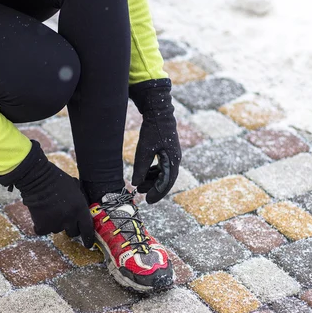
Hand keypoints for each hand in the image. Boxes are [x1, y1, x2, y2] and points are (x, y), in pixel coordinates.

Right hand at [0, 140, 94, 247]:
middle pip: (73, 233)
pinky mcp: (42, 226)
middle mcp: (70, 219)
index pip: (88, 229)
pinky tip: (41, 214)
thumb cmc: (58, 180)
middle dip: (70, 228)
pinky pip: (43, 231)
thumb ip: (80, 203)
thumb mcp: (76, 189)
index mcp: (80, 209)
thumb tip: (83, 213)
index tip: (88, 245)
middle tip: (64, 218)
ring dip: (55, 223)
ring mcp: (56, 223)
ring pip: (57, 230)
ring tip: (50, 210)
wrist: (38, 178)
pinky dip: (41, 225)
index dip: (89, 238)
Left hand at [129, 78, 181, 203]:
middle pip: (166, 180)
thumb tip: (136, 184)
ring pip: (163, 173)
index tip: (147, 200)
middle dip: (154, 188)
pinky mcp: (167, 150)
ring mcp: (172, 155)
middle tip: (141, 194)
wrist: (159, 112)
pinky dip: (153, 172)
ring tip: (139, 185)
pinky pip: (162, 166)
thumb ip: (141, 168)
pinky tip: (144, 175)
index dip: (157, 193)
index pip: (166, 183)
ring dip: (153, 180)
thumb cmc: (153, 130)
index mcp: (173, 161)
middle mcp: (175, 159)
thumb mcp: (144, 151)